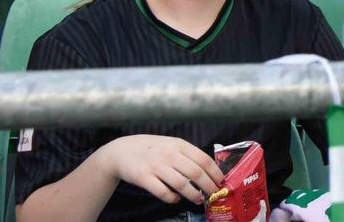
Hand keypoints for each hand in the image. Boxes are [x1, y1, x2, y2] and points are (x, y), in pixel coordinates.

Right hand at [98, 135, 223, 205]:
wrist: (122, 151)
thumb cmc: (151, 148)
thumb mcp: (171, 144)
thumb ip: (186, 154)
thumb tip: (208, 170)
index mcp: (179, 144)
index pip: (203, 159)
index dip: (215, 172)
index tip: (221, 181)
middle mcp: (169, 154)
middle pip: (196, 173)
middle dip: (208, 186)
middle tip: (214, 194)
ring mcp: (156, 165)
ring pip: (181, 184)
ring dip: (193, 194)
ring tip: (199, 199)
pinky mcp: (143, 177)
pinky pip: (162, 192)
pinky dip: (172, 198)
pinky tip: (176, 199)